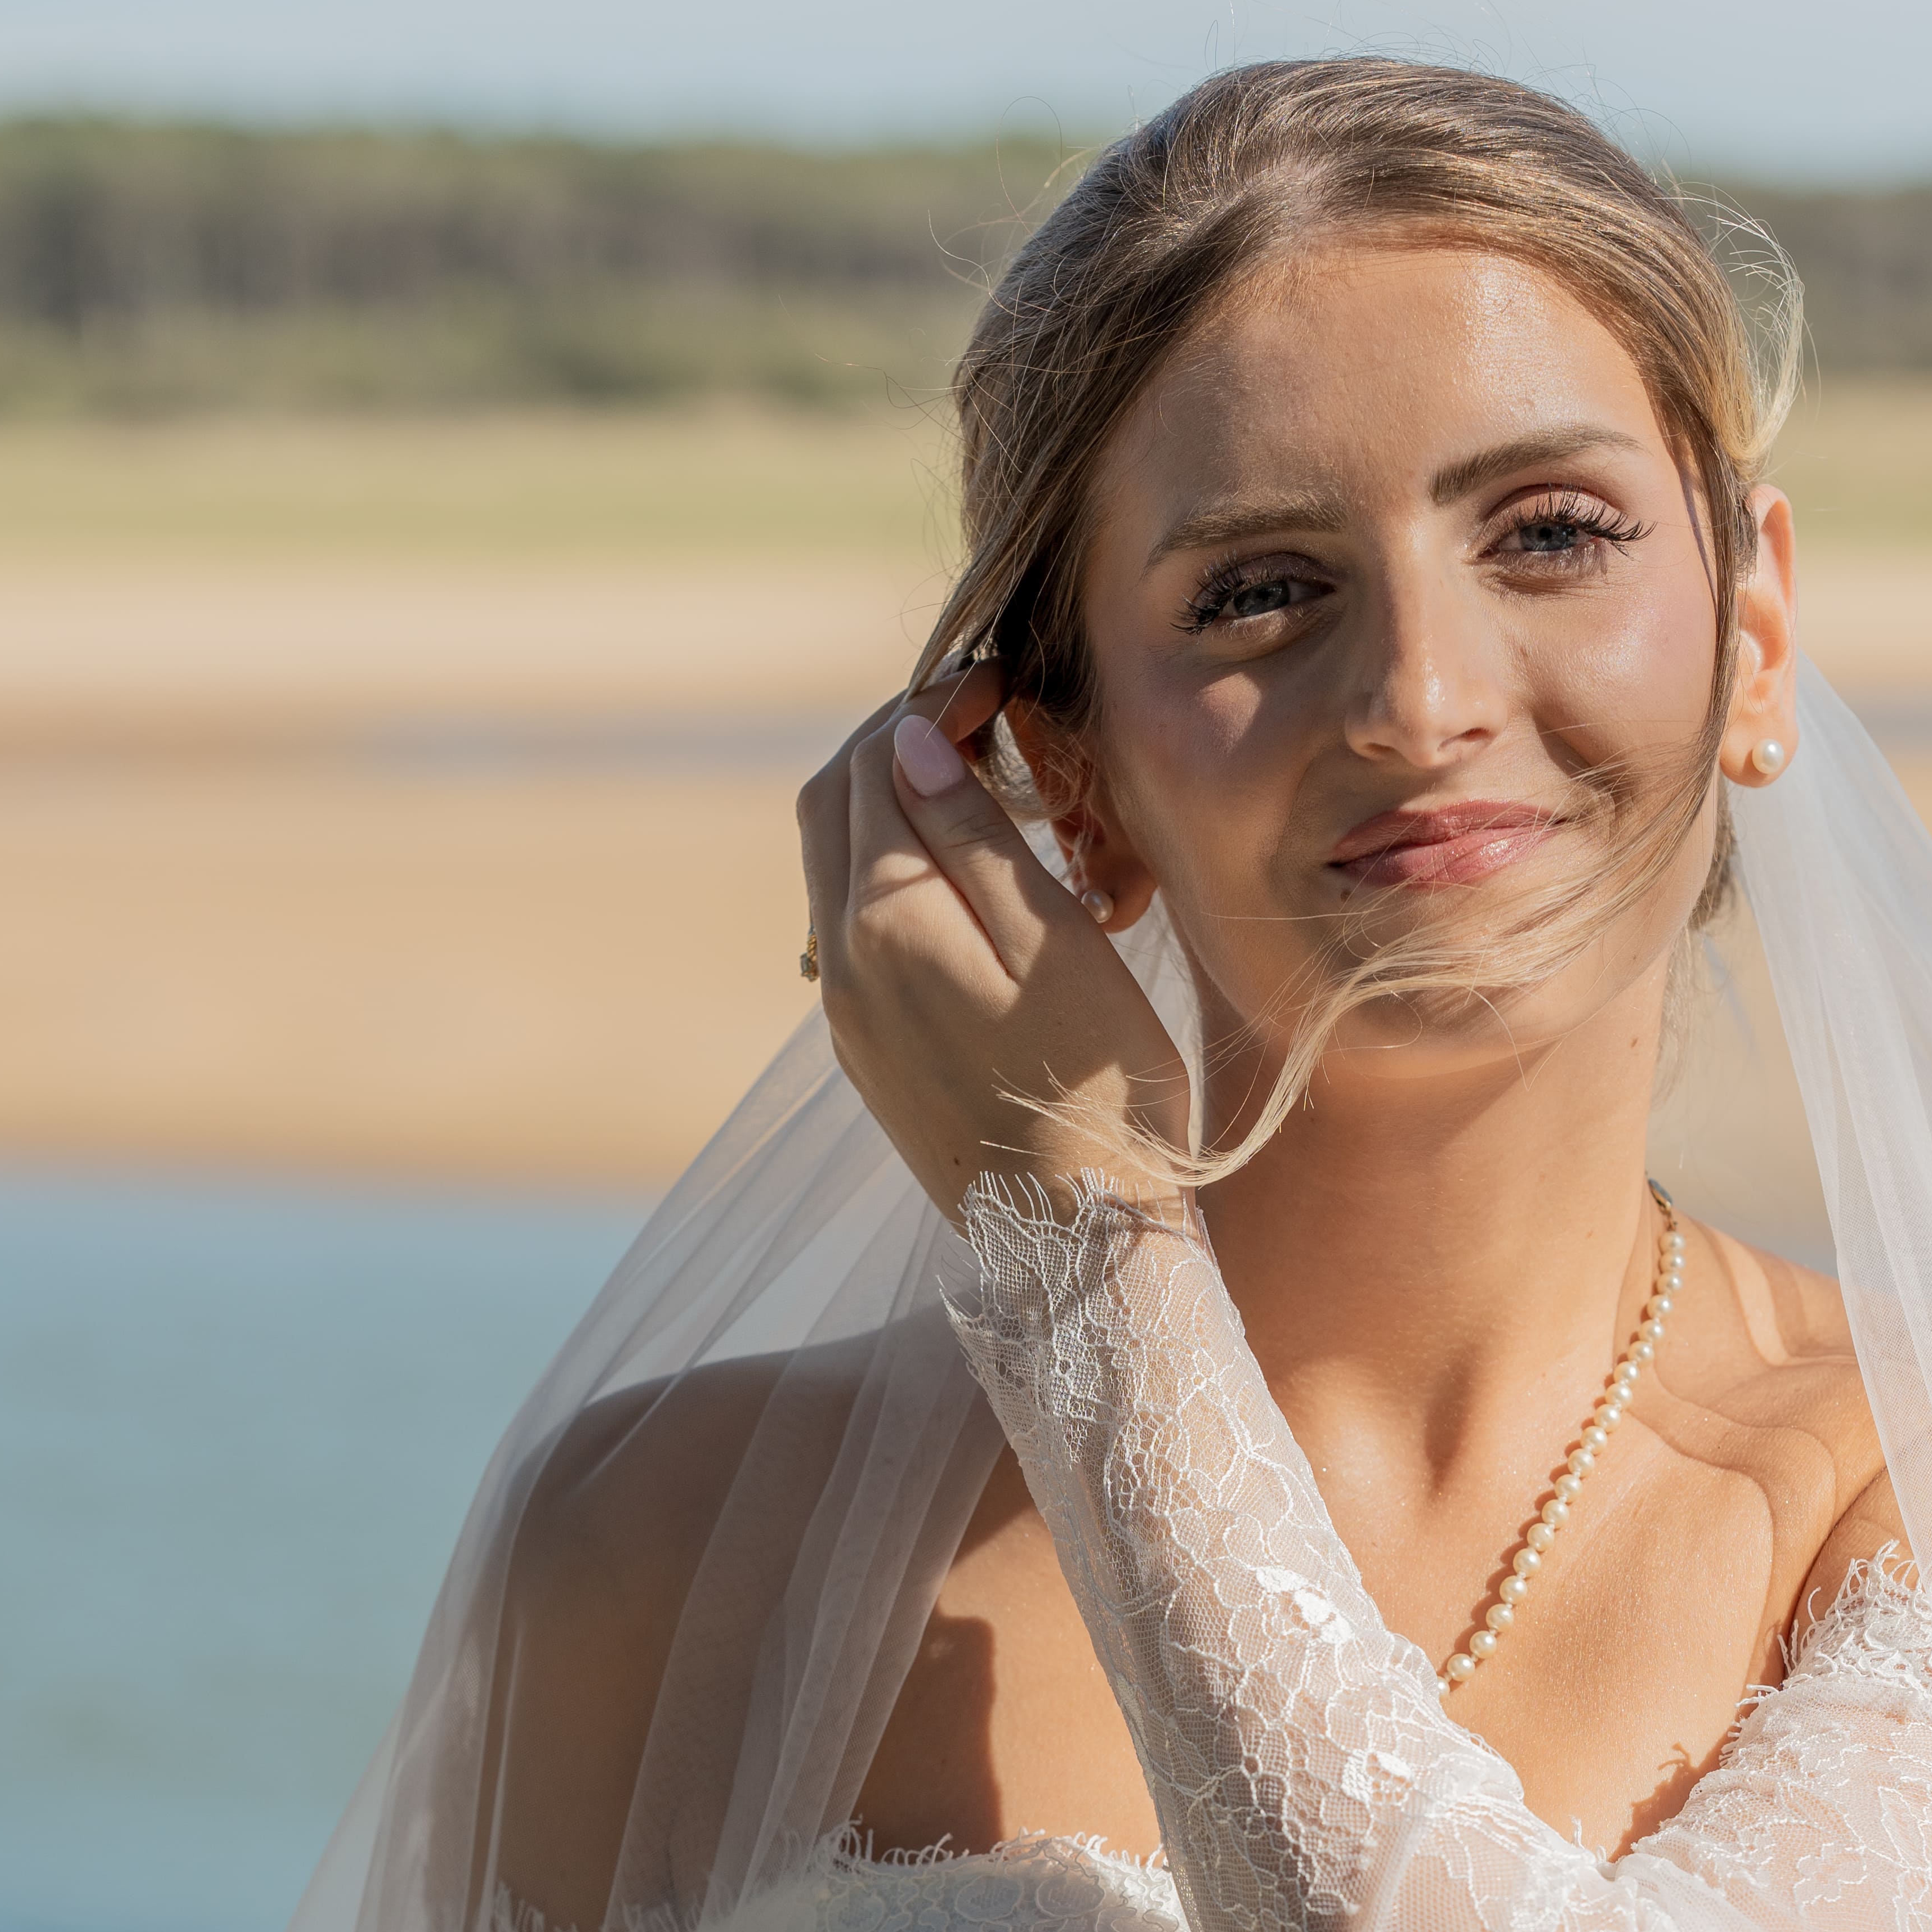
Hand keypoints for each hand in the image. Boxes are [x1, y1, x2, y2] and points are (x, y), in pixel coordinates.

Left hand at [797, 662, 1189, 1222]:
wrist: (1079, 1246)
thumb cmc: (1100, 1092)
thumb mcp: (1058, 944)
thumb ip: (979, 840)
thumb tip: (910, 742)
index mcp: (886, 921)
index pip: (875, 761)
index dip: (931, 703)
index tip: (999, 685)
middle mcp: (842, 966)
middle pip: (831, 806)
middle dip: (892, 743)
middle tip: (980, 722)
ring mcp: (846, 1018)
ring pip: (835, 871)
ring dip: (890, 812)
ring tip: (980, 796)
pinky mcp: (868, 1058)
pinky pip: (853, 935)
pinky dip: (893, 880)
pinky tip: (963, 890)